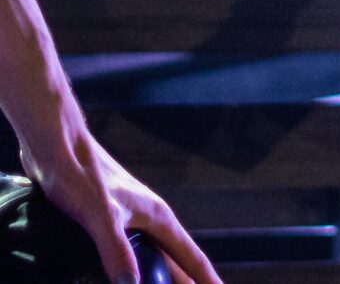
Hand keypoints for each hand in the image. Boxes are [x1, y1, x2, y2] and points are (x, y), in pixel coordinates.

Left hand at [23, 125, 220, 283]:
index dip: (206, 278)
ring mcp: (129, 216)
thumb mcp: (99, 216)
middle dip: (186, 280)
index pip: (191, 255)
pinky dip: (134, 266)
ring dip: (160, 274)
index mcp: (158, 217)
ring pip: (153, 253)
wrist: (57, 146)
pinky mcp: (108, 217)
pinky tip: (118, 273)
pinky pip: (131, 249)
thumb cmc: (80, 175)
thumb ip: (116, 250)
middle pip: (175, 258)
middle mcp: (149, 217)